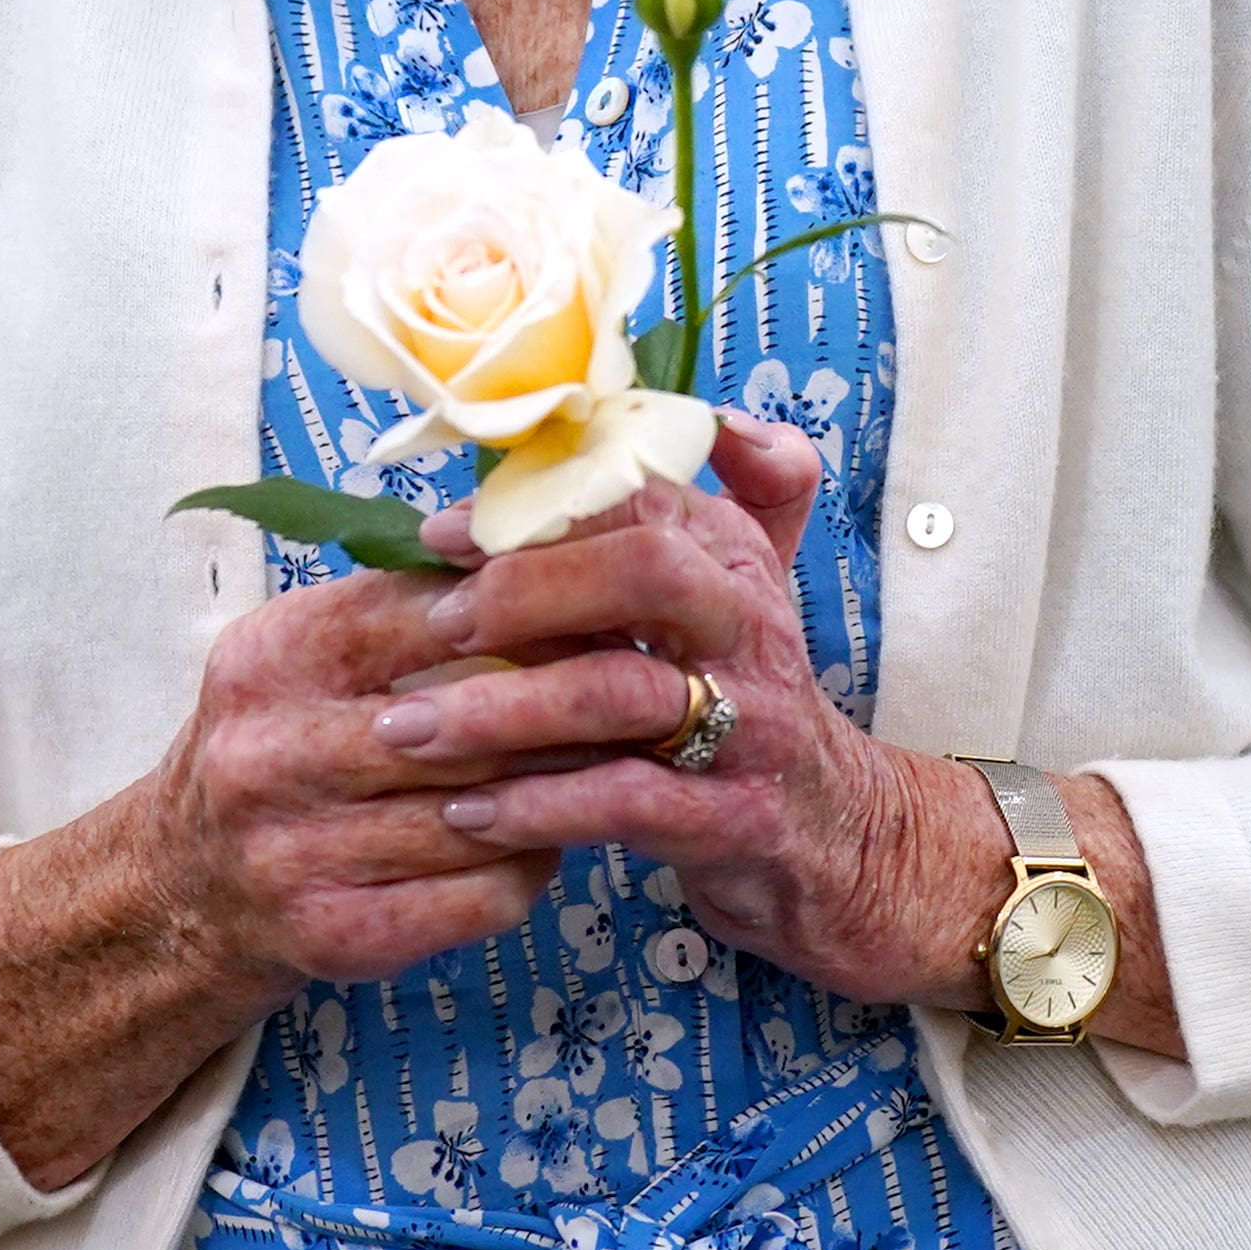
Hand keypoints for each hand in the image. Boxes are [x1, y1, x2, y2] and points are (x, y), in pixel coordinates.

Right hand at [0, 537, 604, 1188]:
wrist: (181, 889)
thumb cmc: (278, 745)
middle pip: (466, 719)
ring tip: (619, 763)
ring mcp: (293, 853)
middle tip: (651, 689)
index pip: (423, 612)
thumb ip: (405, 601)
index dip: (529, 606)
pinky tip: (550, 841)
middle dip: (569, 706)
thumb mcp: (308, 654)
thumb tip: (543, 542)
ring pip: (482, 810)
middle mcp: (267, 753)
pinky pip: (475, 896)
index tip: (614, 600)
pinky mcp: (332, 935)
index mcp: (269, 659)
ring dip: (563, 789)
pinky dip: (529, 868)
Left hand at [389, 412, 1005, 1008]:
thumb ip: (707, 493)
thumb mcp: (742, 586)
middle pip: (646, 570)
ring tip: (410, 728)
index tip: (441, 534)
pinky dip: (541, 806)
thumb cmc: (752, 699)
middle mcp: (748, 627)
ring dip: (503, 708)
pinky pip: (628, 802)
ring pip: (621, 693)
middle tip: (434, 626)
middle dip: (527, 588)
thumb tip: (696, 414)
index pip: (637, 496)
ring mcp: (749, 724)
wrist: (840, 835)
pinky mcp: (736, 818)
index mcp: (733, 559)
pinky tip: (471, 813)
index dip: (533, 507)